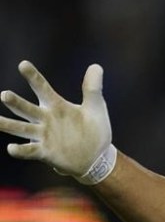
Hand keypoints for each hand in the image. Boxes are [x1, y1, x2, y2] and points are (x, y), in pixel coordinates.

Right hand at [0, 60, 115, 183]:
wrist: (97, 157)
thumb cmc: (94, 130)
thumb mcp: (96, 108)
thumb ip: (92, 89)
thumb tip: (96, 66)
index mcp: (56, 106)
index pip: (42, 88)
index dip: (33, 77)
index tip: (23, 64)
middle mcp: (45, 119)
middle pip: (27, 108)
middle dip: (15, 102)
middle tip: (4, 95)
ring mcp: (44, 135)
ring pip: (22, 128)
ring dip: (9, 124)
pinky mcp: (45, 152)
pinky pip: (30, 150)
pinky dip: (21, 150)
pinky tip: (11, 148)